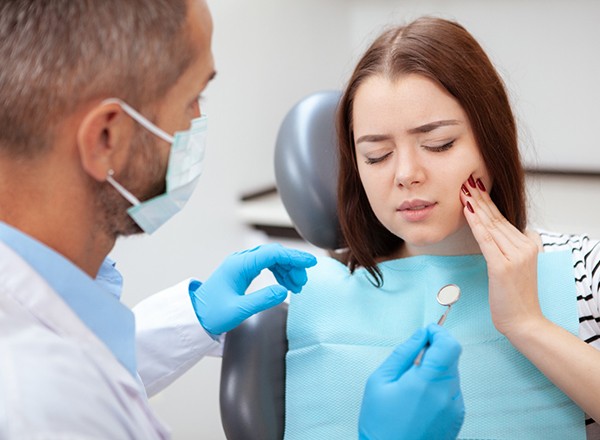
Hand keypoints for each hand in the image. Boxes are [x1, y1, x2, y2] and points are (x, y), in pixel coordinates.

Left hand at [190, 243, 316, 334]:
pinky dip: (279, 272)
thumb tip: (284, 291)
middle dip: (292, 265)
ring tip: (297, 286)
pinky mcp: (242, 271)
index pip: (273, 254)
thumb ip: (262, 300)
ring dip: (287, 269)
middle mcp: (241, 261)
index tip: (310, 262)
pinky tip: (286, 284)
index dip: (294, 257)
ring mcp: (241, 265)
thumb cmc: (212, 314)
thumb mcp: (239, 310)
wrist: (195, 317)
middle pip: (274, 254)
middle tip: (303, 283)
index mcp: (239, 265)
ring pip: (271, 259)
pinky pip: (266, 265)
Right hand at [359, 324, 463, 439]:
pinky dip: (439, 386)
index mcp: (427, 383)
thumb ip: (403, 354)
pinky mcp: (457, 417)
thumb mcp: (380, 381)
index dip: (439, 332)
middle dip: (435, 351)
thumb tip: (420, 335)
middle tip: (413, 359)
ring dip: (436, 369)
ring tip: (412, 385)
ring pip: (452, 373)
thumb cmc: (380, 424)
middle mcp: (447, 395)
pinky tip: (419, 398)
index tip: (427, 332)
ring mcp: (455, 408)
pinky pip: (452, 390)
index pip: (449, 345)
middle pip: (452, 357)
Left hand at [460, 175, 542, 335]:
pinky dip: (476, 224)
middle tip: (466, 180)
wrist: (524, 322)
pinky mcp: (503, 267)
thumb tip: (497, 232)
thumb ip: (509, 248)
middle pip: (496, 218)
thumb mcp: (516, 266)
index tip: (474, 186)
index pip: (502, 218)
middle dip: (479, 198)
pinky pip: (486, 241)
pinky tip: (468, 211)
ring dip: (475, 206)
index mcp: (528, 243)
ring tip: (463, 190)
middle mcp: (524, 246)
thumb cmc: (515, 297)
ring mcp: (515, 256)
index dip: (487, 201)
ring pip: (490, 226)